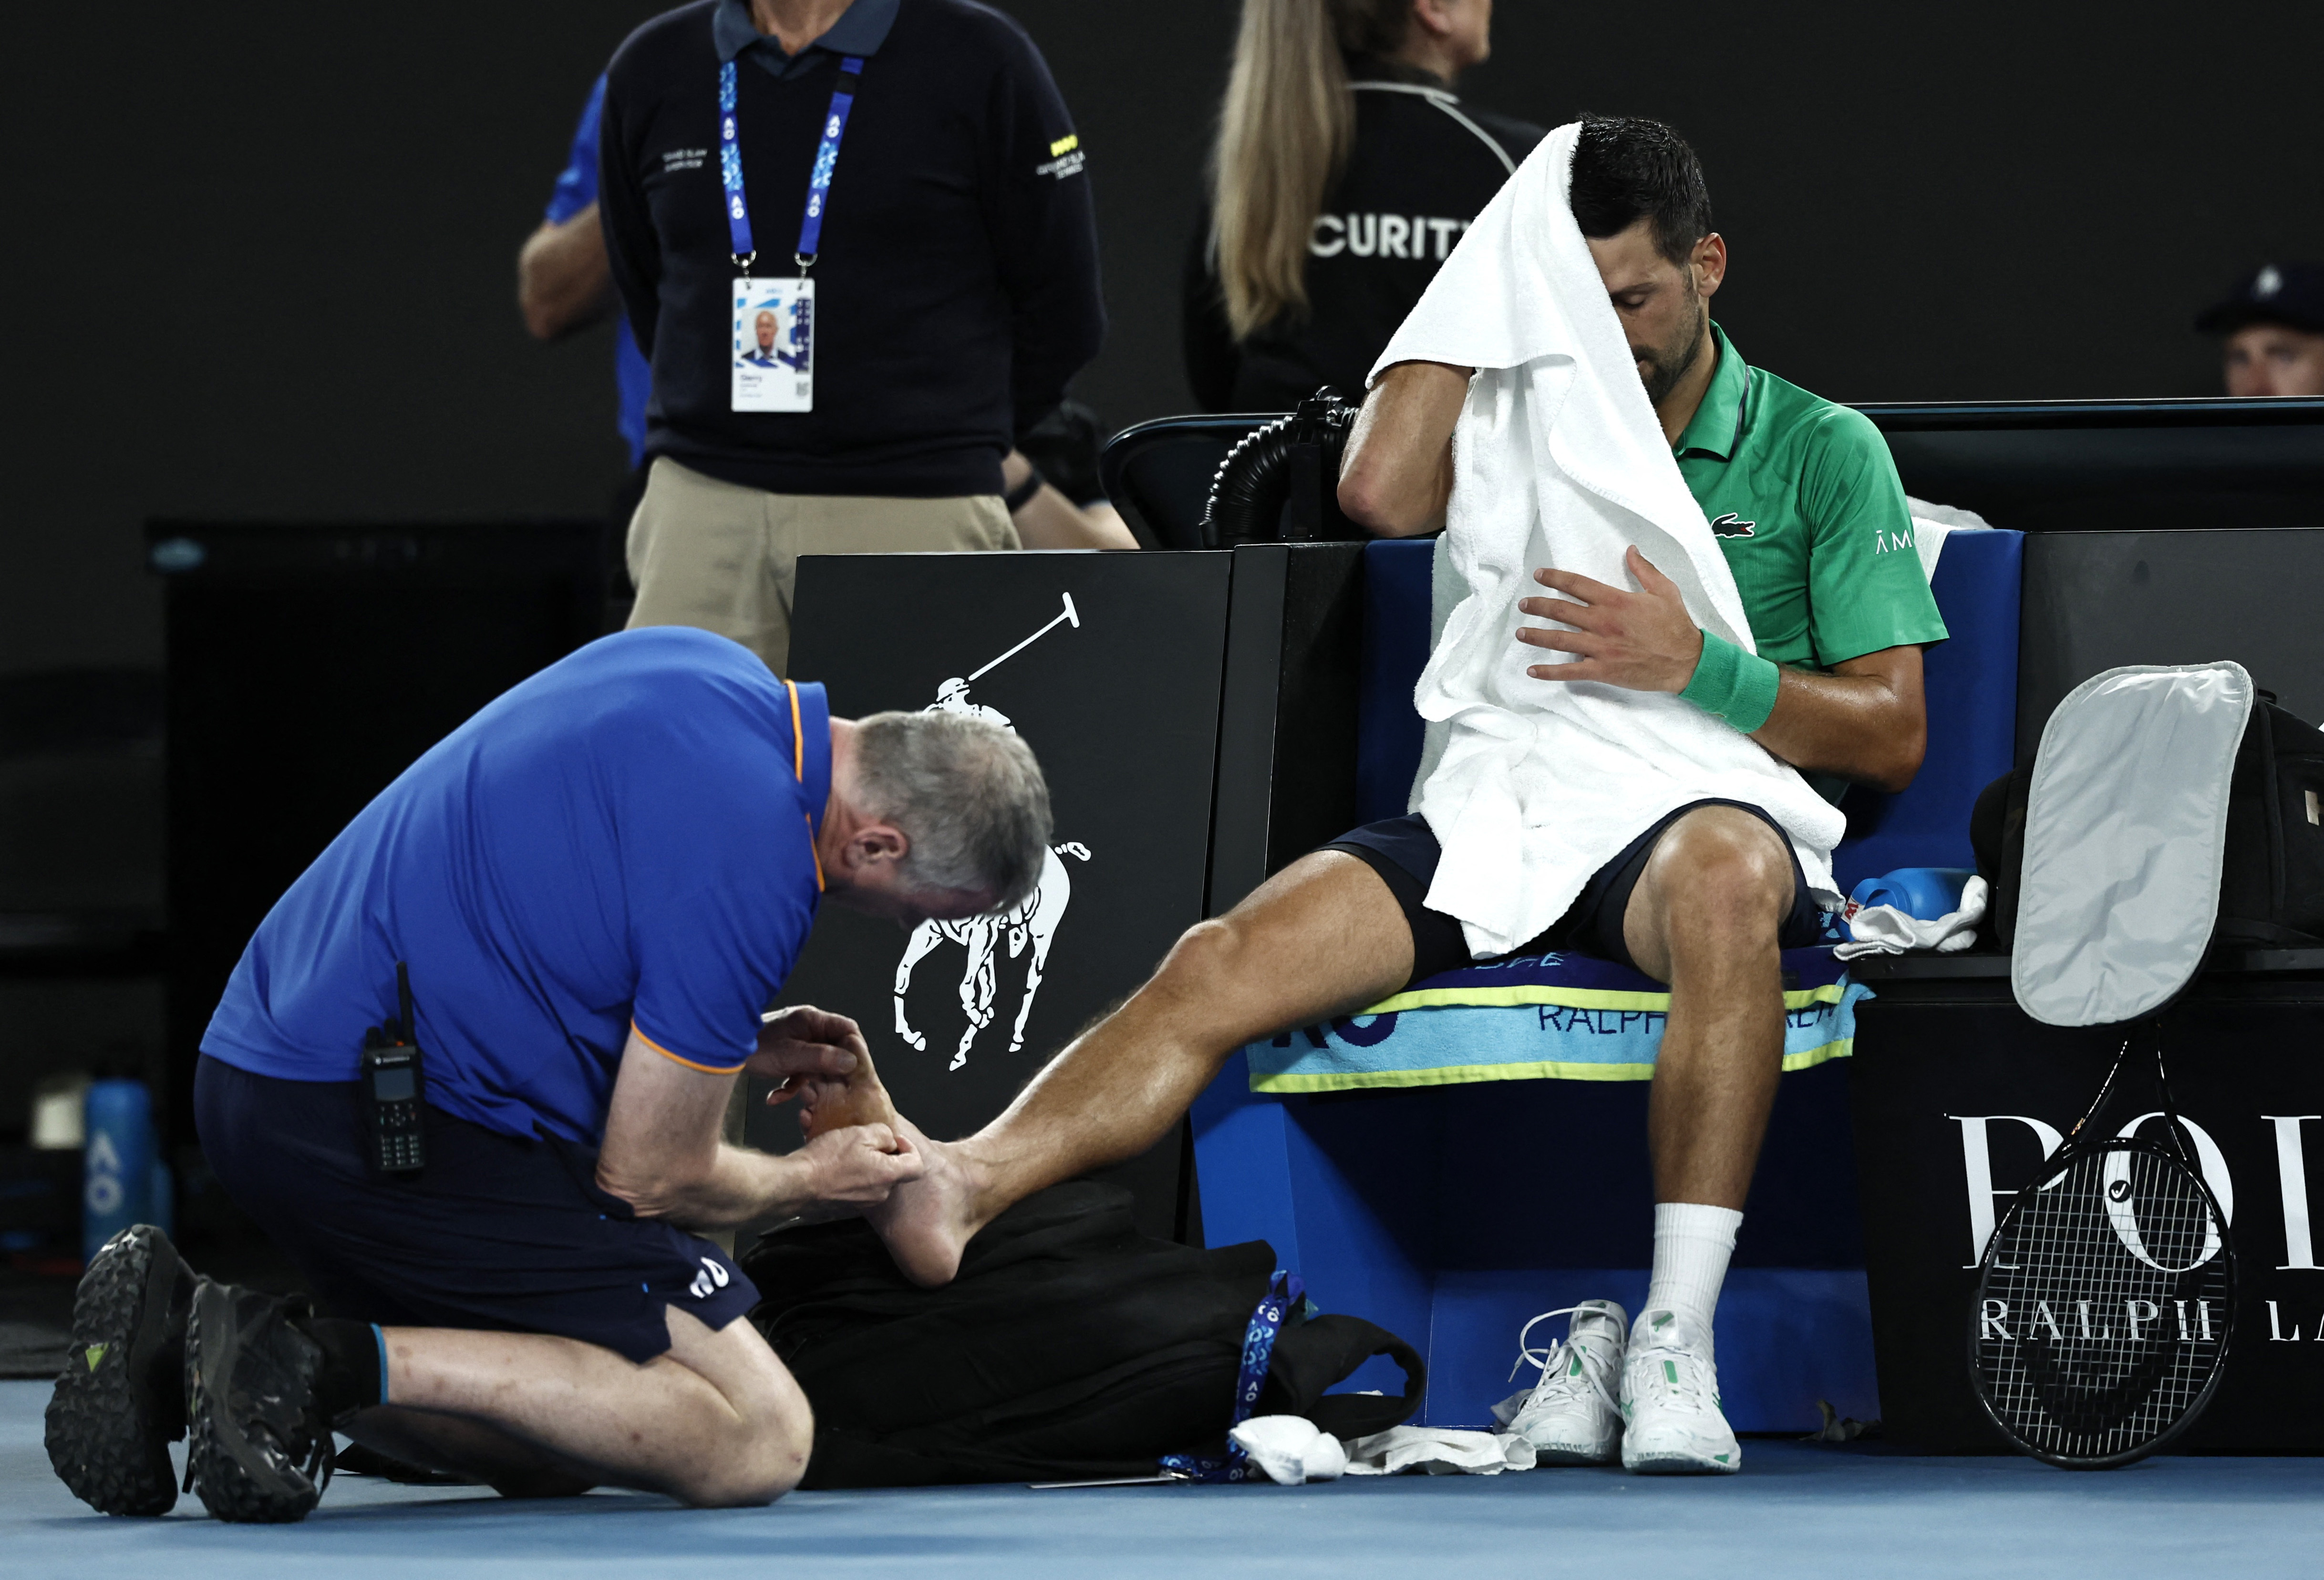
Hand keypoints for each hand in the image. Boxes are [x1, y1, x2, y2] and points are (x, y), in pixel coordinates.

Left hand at [750, 1006, 864, 1103]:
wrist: (717, 1049)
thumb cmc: (752, 1045)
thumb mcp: (789, 1055)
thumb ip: (821, 1058)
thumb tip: (851, 1062)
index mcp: (811, 1020)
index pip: (846, 1029)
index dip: (855, 1048)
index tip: (856, 1069)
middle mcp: (806, 1028)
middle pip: (833, 1049)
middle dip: (831, 1071)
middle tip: (834, 1090)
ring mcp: (796, 1042)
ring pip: (816, 1063)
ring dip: (808, 1082)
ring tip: (801, 1097)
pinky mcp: (785, 1055)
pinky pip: (798, 1071)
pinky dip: (790, 1085)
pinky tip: (776, 1097)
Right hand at [795, 1122, 924, 1205]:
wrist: (798, 1184)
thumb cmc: (828, 1161)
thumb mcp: (861, 1133)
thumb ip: (884, 1134)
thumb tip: (888, 1139)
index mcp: (889, 1175)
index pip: (917, 1165)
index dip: (909, 1148)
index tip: (894, 1139)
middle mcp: (881, 1193)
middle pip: (895, 1170)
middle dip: (884, 1153)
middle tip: (866, 1141)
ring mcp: (865, 1202)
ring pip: (876, 1177)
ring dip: (867, 1162)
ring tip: (848, 1149)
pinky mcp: (850, 1204)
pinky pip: (859, 1185)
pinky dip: (854, 1173)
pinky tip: (839, 1162)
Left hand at [1515, 545, 1703, 691]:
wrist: (1686, 661)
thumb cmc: (1676, 626)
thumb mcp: (1664, 590)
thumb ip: (1644, 569)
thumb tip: (1630, 549)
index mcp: (1615, 601)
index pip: (1577, 584)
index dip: (1555, 578)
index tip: (1539, 575)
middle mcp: (1603, 622)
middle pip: (1561, 610)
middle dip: (1538, 606)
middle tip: (1523, 604)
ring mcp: (1601, 648)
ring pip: (1560, 639)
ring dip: (1537, 635)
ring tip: (1520, 632)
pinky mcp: (1603, 670)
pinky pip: (1570, 671)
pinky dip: (1549, 672)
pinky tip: (1532, 670)